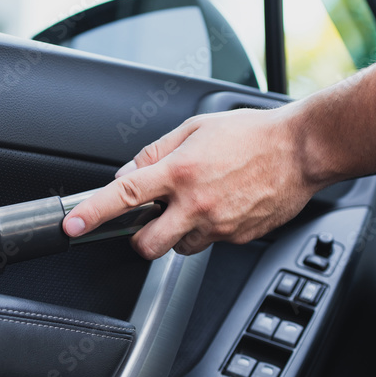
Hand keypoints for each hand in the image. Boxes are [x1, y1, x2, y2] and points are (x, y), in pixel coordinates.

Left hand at [62, 107, 319, 258]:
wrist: (302, 150)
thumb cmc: (252, 134)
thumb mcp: (195, 128)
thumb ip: (156, 153)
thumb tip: (128, 174)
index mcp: (180, 171)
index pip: (125, 196)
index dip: (93, 212)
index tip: (73, 224)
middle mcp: (196, 203)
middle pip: (147, 245)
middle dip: (140, 239)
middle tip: (148, 222)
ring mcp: (218, 225)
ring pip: (180, 247)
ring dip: (178, 234)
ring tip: (198, 205)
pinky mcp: (237, 238)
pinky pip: (210, 243)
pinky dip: (208, 230)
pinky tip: (223, 206)